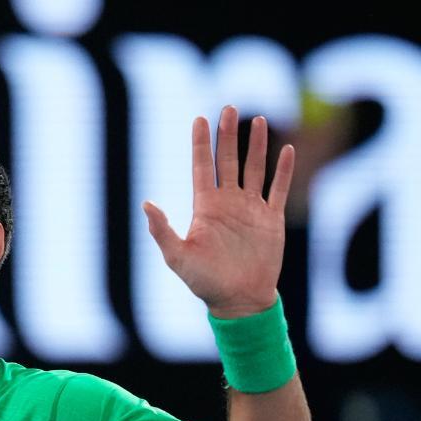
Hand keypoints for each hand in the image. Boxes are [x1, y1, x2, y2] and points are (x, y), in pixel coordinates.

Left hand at [143, 105, 295, 317]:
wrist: (238, 300)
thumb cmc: (204, 282)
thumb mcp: (178, 257)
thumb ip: (163, 231)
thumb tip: (146, 203)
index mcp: (205, 207)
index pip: (202, 167)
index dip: (201, 143)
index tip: (199, 118)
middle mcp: (227, 203)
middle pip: (227, 160)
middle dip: (228, 135)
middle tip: (229, 107)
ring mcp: (251, 209)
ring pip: (254, 168)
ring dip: (256, 145)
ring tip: (258, 119)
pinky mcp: (271, 219)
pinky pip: (279, 189)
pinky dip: (284, 171)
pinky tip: (287, 150)